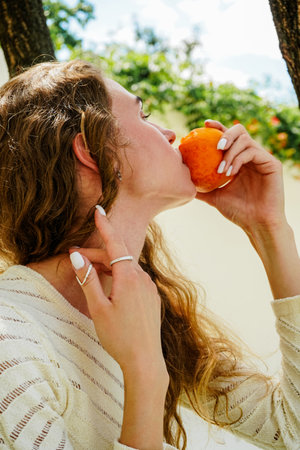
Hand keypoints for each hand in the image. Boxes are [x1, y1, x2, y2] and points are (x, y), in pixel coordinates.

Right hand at [70, 208, 168, 448]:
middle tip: (76, 257)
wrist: (145, 360)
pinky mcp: (152, 298)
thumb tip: (78, 256)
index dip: (105, 226)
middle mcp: (143, 278)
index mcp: (129, 278)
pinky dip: (120, 277)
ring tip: (90, 273)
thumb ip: (88, 279)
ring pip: (126, 269)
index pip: (115, 244)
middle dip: (97, 254)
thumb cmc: (119, 337)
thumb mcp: (98, 308)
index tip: (98, 210)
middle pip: (118, 257)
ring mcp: (150, 288)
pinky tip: (110, 288)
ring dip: (108, 267)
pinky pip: (135, 279)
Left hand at [196, 120, 286, 233]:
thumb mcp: (214, 197)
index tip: (204, 125)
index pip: (229, 138)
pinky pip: (252, 151)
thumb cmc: (237, 212)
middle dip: (225, 133)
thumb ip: (201, 187)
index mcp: (240, 160)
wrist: (257, 224)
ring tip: (221, 170)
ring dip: (230, 152)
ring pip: (245, 140)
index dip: (217, 127)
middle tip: (215, 146)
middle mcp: (252, 156)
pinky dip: (238, 159)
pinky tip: (230, 172)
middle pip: (239, 131)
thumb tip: (181, 181)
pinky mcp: (272, 163)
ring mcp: (262, 158)